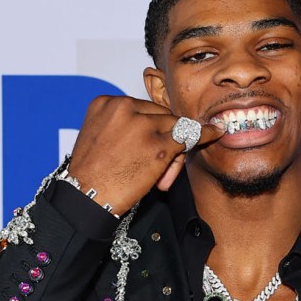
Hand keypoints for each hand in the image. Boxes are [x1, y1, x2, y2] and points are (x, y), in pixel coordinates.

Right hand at [67, 96, 223, 215]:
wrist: (85, 198)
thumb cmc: (93, 175)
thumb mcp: (101, 138)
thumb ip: (125, 126)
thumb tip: (162, 127)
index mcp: (107, 102)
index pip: (143, 108)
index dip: (150, 129)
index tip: (148, 144)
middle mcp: (124, 106)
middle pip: (160, 115)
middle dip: (163, 137)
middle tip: (154, 165)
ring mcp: (143, 124)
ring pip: (174, 126)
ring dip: (174, 148)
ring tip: (158, 174)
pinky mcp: (158, 144)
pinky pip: (189, 134)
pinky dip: (205, 134)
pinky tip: (215, 132)